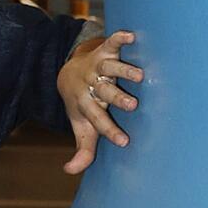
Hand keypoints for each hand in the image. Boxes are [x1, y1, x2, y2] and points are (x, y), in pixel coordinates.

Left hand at [56, 29, 143, 175]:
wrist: (67, 74)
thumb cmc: (82, 105)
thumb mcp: (81, 126)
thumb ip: (82, 149)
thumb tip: (71, 171)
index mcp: (86, 105)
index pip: (98, 120)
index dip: (109, 130)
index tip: (125, 141)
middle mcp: (91, 85)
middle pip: (104, 92)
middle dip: (117, 98)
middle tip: (132, 105)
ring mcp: (98, 67)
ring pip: (110, 69)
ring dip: (123, 71)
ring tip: (140, 76)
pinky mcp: (104, 51)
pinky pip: (111, 43)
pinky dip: (119, 38)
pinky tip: (130, 36)